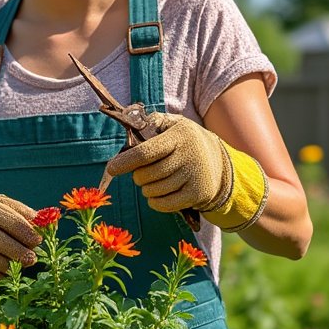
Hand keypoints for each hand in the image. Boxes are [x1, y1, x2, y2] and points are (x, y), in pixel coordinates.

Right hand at [0, 194, 41, 282]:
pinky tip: (8, 274)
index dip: (26, 232)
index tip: (38, 241)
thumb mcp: (7, 208)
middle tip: (33, 259)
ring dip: (10, 266)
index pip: (10, 221)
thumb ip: (25, 214)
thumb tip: (43, 224)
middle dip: (18, 252)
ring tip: (22, 266)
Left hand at [105, 113, 229, 213]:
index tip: (111, 169)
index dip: (125, 162)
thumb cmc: (183, 141)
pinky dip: (155, 202)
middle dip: (138, 176)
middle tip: (142, 172)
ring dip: (147, 189)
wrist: (217, 160)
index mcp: (179, 135)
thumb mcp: (172, 125)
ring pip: (154, 191)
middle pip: (147, 175)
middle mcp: (189, 155)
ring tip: (153, 181)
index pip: (146, 152)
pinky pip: (165, 205)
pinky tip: (157, 194)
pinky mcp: (198, 194)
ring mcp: (195, 176)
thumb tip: (129, 128)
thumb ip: (151, 123)